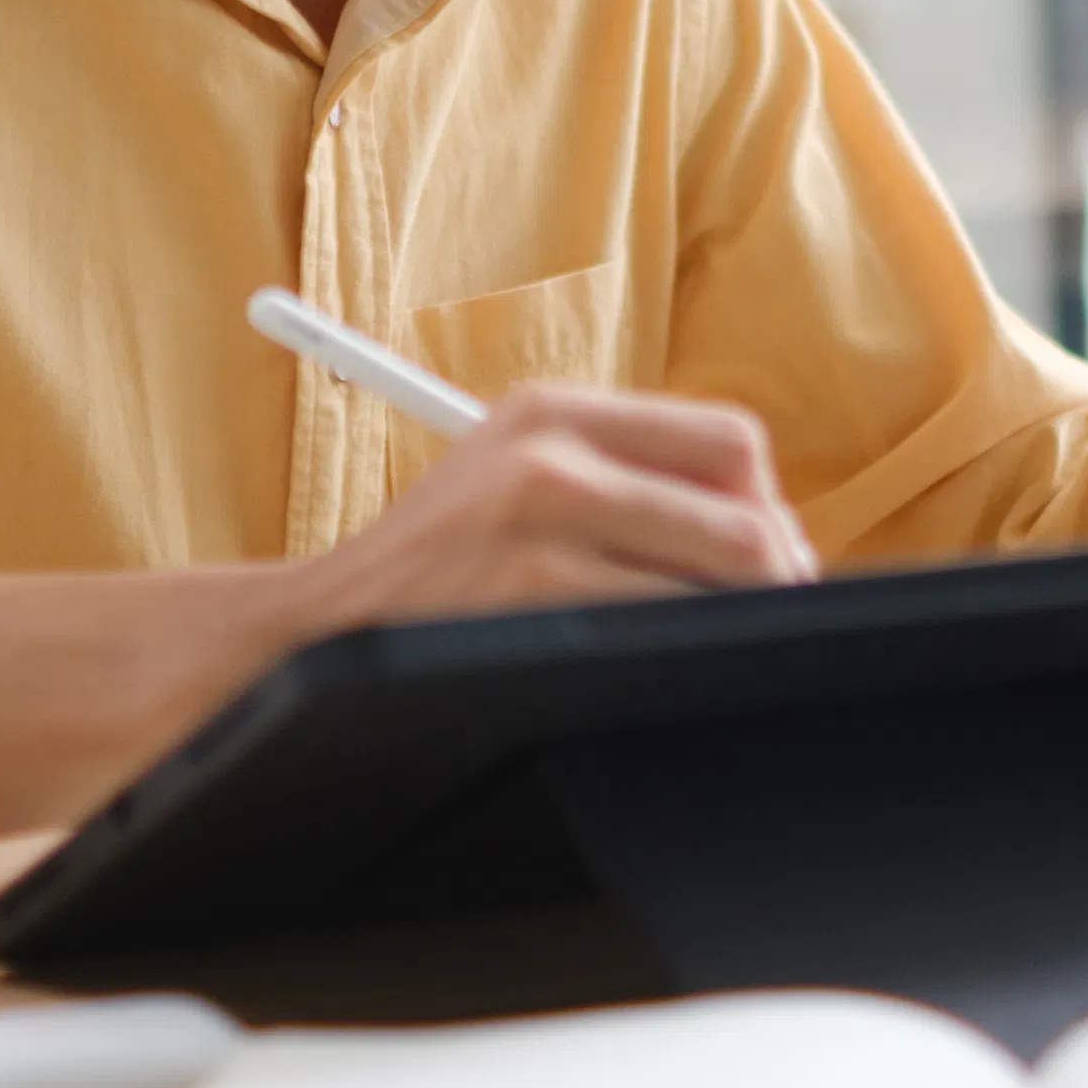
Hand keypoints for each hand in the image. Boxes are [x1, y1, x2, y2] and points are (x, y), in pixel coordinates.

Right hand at [292, 383, 819, 626]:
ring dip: (732, 632)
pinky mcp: (529, 593)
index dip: (768, 510)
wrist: (313, 631)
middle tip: (763, 628)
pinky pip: (662, 634)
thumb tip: (768, 537)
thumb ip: (620, 482)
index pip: (730, 442)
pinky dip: (683, 664)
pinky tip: (650, 678)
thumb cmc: (433, 572)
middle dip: (774, 584)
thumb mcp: (512, 481)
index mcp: (553, 410)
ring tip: (701, 657)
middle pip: (746, 516)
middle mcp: (550, 452)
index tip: (766, 562)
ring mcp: (539, 523)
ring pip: (718, 583)